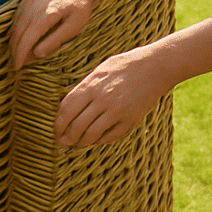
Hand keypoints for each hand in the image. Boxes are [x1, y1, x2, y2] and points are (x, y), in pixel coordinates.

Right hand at [10, 0, 94, 69]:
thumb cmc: (79, 9)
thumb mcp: (72, 28)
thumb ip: (54, 41)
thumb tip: (36, 54)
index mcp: (44, 16)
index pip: (26, 40)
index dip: (20, 55)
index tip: (17, 68)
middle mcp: (31, 8)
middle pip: (17, 34)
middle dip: (15, 51)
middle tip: (18, 65)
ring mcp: (27, 2)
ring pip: (14, 27)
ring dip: (15, 42)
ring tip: (19, 55)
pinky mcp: (26, 0)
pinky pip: (16, 19)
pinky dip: (16, 31)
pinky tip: (21, 40)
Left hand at [53, 45, 169, 148]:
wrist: (155, 67)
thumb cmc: (125, 66)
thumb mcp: (100, 71)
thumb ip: (84, 88)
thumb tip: (68, 108)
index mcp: (91, 85)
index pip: (66, 109)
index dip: (58, 124)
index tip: (56, 130)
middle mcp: (102, 99)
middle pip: (76, 125)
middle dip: (66, 138)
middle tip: (62, 143)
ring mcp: (117, 111)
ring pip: (91, 134)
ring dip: (81, 142)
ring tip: (77, 144)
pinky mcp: (130, 120)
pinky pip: (110, 136)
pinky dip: (99, 141)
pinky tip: (95, 140)